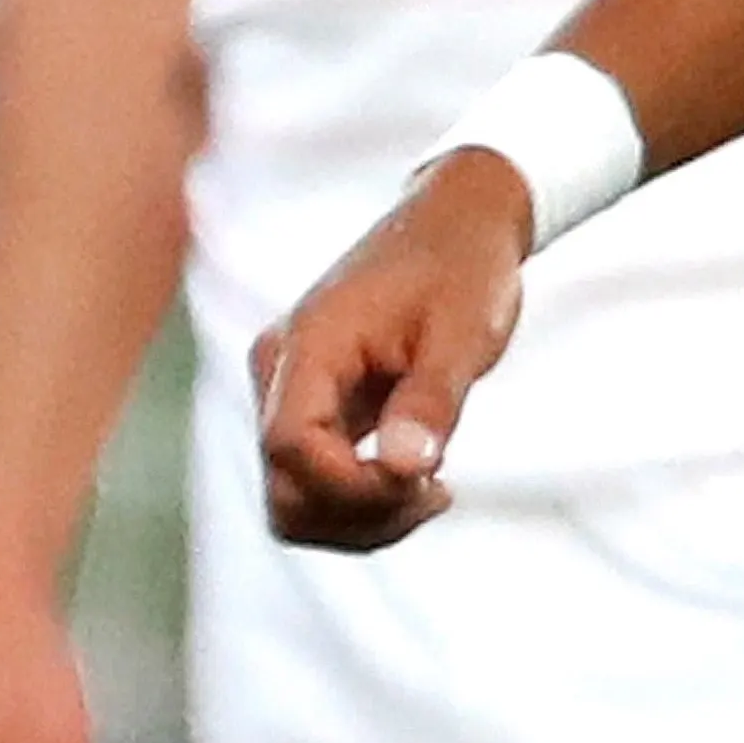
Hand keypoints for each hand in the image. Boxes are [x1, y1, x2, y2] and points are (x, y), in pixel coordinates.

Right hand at [247, 151, 526, 551]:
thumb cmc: (463, 267)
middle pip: (285, 488)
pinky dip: (362, 499)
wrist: (458, 225)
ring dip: (361, 518)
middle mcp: (280, 373)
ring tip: (434, 491)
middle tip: (437, 493)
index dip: (350, 486)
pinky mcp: (314, 408)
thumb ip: (430, 400)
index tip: (426, 482)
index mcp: (308, 345)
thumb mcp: (463, 331)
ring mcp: (291, 393)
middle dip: (359, 513)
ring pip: (295, 499)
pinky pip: (316, 480)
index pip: (290, 445)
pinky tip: (420, 480)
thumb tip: (404, 470)